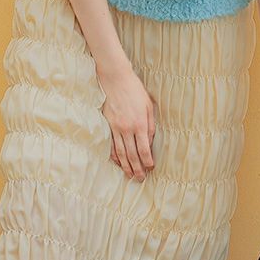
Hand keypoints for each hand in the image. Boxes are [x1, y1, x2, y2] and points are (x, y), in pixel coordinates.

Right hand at [97, 63, 155, 181]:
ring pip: (121, 152)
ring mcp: (116, 128)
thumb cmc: (135, 91)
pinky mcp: (108, 125)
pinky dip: (114, 156)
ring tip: (130, 175)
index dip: (147, 161)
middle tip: (140, 179)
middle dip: (137, 169)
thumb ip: (150, 125)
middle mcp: (127, 129)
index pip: (144, 149)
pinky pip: (111, 145)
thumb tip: (150, 141)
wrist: (116, 80)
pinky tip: (117, 163)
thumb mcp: (148, 106)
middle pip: (132, 154)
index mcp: (140, 124)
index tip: (150, 168)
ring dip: (125, 166)